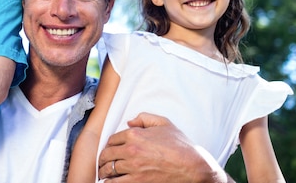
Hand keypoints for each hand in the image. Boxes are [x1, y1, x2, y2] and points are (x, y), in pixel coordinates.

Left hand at [98, 113, 230, 182]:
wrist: (192, 166)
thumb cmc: (181, 146)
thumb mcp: (164, 123)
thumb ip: (145, 118)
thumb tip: (130, 121)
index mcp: (135, 135)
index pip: (112, 140)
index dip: (109, 145)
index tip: (109, 149)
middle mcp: (131, 150)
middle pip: (107, 155)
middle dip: (103, 159)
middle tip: (102, 162)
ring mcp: (133, 168)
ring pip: (108, 171)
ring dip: (104, 172)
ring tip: (104, 174)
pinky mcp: (137, 182)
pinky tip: (111, 182)